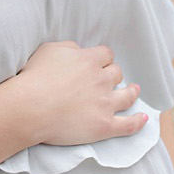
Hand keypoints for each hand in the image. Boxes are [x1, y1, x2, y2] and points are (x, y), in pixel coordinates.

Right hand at [7, 42, 147, 145]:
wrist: (29, 107)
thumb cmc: (33, 78)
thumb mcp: (49, 50)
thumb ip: (69, 47)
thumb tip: (80, 51)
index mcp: (90, 60)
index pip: (107, 55)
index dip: (104, 59)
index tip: (100, 64)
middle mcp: (102, 79)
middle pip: (117, 74)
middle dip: (113, 76)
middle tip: (108, 81)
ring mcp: (105, 103)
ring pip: (127, 96)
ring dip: (132, 92)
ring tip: (134, 91)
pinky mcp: (104, 126)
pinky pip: (128, 125)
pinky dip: (138, 122)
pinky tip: (144, 119)